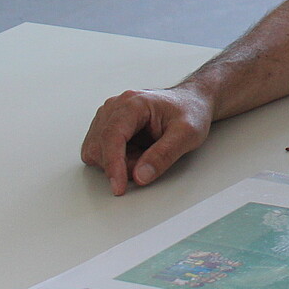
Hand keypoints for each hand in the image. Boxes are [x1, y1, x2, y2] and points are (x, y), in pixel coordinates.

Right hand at [80, 86, 212, 194]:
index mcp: (133, 103)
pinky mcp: (107, 126)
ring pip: (96, 151)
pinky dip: (116, 160)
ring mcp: (109, 116)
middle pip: (100, 147)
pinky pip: (100, 152)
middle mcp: (115, 107)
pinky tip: (137, 152)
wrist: (192, 102)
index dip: (113, 165)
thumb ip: (164, 155)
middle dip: (122, 165)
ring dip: (119, 163)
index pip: (112, 136)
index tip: (119, 187)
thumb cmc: (191, 111)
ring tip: (147, 153)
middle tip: (151, 162)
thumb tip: (140, 176)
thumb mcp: (188, 133)